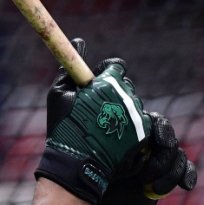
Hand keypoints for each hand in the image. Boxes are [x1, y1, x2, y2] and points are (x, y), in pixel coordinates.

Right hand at [34, 39, 151, 204]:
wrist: (78, 163)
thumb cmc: (65, 126)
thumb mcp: (60, 93)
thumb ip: (71, 65)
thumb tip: (78, 41)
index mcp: (108, 82)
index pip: (116, 67)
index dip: (106, 73)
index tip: (96, 84)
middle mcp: (126, 96)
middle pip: (125, 86)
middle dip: (113, 93)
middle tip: (96, 109)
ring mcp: (137, 115)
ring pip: (133, 105)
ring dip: (121, 111)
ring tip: (103, 127)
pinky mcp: (143, 134)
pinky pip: (140, 123)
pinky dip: (129, 127)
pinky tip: (114, 137)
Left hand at [83, 112, 197, 204]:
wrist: (106, 202)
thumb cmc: (98, 177)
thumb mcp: (100, 162)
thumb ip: (109, 150)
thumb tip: (110, 137)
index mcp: (134, 130)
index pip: (155, 122)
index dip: (161, 130)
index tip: (159, 141)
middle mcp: (150, 140)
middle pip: (169, 141)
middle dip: (162, 161)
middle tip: (146, 178)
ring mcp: (161, 156)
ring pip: (178, 157)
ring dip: (171, 174)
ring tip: (155, 189)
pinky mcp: (169, 172)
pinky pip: (185, 170)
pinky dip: (187, 176)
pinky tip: (185, 186)